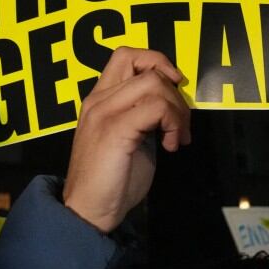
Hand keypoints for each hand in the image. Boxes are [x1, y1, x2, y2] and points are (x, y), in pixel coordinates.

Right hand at [62, 48, 190, 232]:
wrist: (88, 212)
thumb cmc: (111, 181)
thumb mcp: (130, 138)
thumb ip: (143, 116)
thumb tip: (172, 105)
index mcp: (100, 100)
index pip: (127, 56)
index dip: (157, 62)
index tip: (174, 88)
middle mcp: (99, 100)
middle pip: (142, 63)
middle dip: (174, 90)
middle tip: (179, 123)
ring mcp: (104, 113)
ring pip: (153, 83)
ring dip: (177, 110)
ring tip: (175, 137)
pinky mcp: (115, 129)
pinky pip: (156, 107)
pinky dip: (172, 123)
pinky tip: (169, 146)